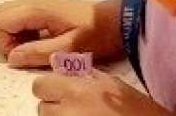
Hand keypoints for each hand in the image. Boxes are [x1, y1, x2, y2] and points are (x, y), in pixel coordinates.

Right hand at [0, 0, 122, 67]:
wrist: (118, 19)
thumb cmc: (97, 34)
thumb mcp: (70, 49)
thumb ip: (39, 53)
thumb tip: (12, 58)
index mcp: (34, 8)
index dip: (3, 43)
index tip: (25, 55)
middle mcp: (30, 1)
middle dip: (3, 38)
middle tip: (27, 52)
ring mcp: (34, 2)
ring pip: (3, 17)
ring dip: (12, 36)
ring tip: (37, 48)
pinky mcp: (39, 7)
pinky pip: (16, 19)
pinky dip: (20, 33)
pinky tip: (42, 42)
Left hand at [33, 70, 167, 114]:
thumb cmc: (135, 107)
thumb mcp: (110, 83)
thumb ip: (82, 74)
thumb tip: (58, 65)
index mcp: (77, 90)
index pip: (40, 85)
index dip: (49, 88)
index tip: (60, 92)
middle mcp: (69, 111)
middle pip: (42, 108)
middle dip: (53, 107)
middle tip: (72, 108)